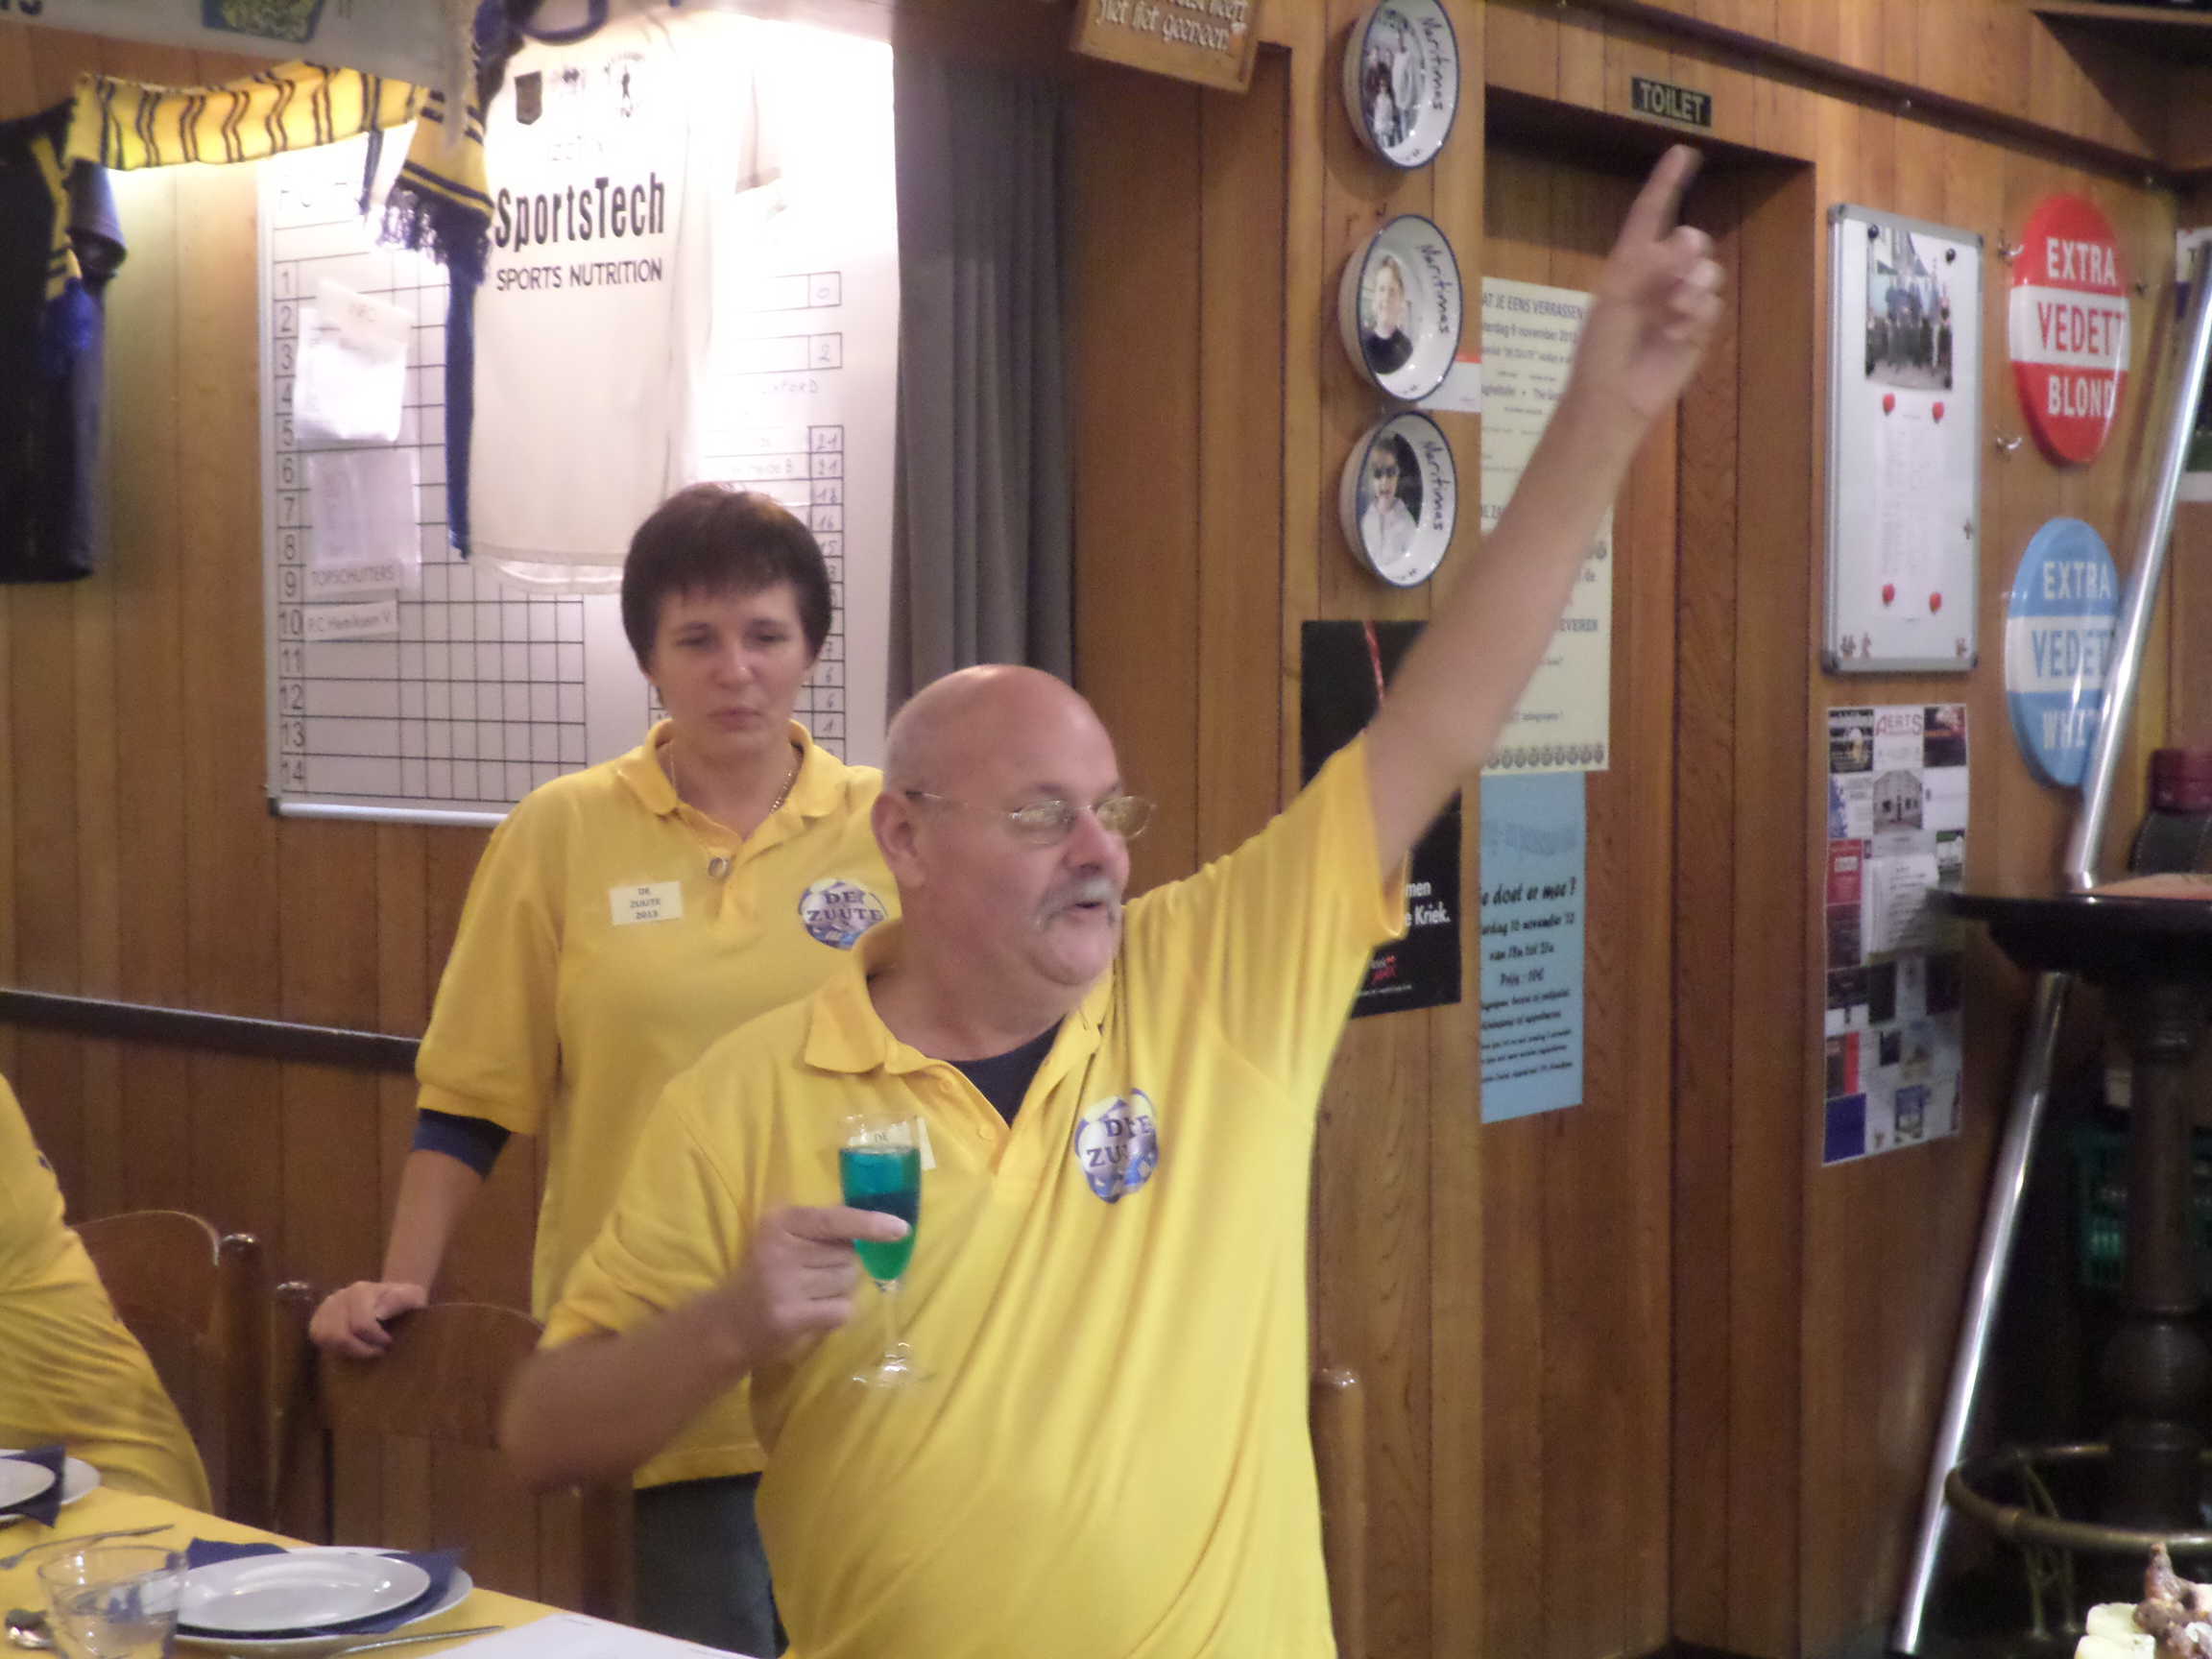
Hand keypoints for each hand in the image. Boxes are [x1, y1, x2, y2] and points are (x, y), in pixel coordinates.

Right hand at [309, 1280, 429, 1358]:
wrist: (389, 1294)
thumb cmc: (403, 1298)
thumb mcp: (413, 1295)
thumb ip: (401, 1300)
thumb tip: (379, 1313)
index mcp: (360, 1290)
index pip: (361, 1325)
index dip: (376, 1339)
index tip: (389, 1343)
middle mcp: (338, 1296)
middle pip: (340, 1335)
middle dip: (361, 1349)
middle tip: (378, 1351)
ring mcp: (325, 1308)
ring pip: (326, 1339)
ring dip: (348, 1350)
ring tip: (365, 1350)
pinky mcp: (317, 1319)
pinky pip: (319, 1340)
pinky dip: (335, 1348)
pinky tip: (352, 1347)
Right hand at [714, 1205, 908, 1369]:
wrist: (728, 1323)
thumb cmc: (766, 1273)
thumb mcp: (784, 1237)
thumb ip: (823, 1227)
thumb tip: (880, 1224)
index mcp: (780, 1221)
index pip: (834, 1219)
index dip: (869, 1223)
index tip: (901, 1229)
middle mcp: (780, 1249)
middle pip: (847, 1255)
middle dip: (843, 1265)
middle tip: (813, 1275)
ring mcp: (784, 1285)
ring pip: (847, 1282)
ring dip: (839, 1290)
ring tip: (810, 1294)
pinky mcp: (790, 1317)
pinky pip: (841, 1309)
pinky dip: (836, 1312)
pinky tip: (812, 1312)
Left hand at [1573, 145, 1724, 422]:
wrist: (1613, 398)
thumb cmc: (1601, 349)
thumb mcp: (1616, 299)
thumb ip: (1649, 264)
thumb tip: (1688, 238)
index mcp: (1630, 265)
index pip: (1651, 215)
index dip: (1666, 184)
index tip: (1682, 153)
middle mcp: (1659, 278)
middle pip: (1693, 241)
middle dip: (1691, 250)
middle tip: (1679, 268)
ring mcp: (1680, 303)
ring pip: (1709, 272)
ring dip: (1695, 287)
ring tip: (1673, 312)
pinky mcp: (1696, 329)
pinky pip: (1711, 306)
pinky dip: (1697, 316)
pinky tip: (1676, 334)